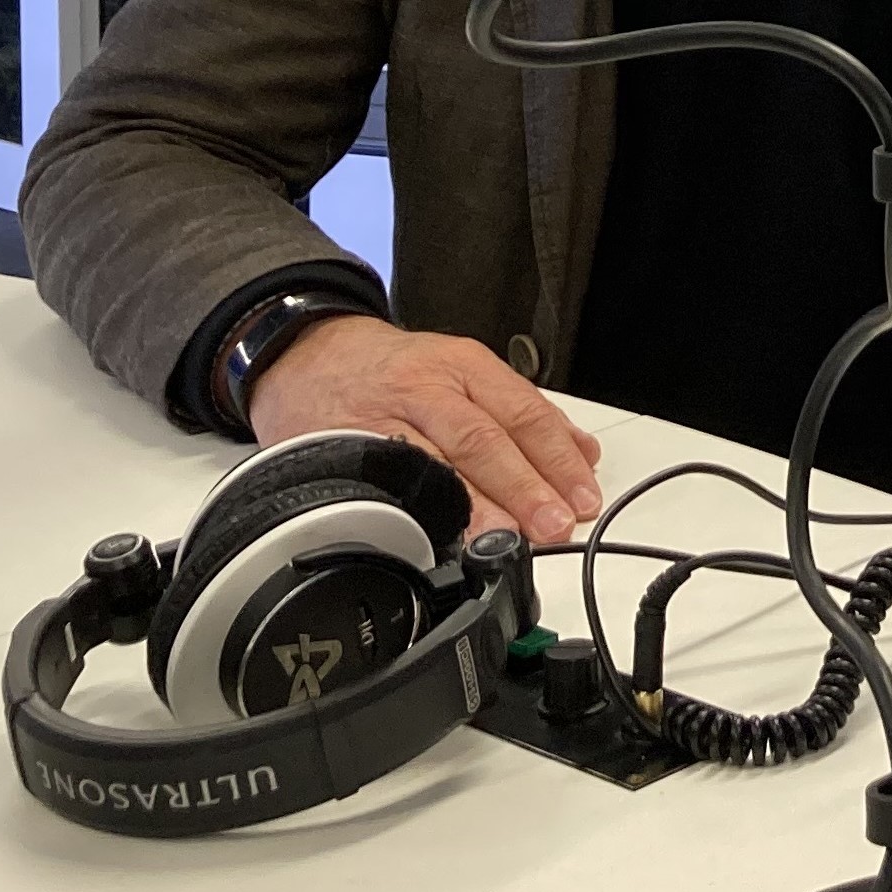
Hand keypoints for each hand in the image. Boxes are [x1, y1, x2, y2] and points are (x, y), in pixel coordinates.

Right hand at [248, 315, 607, 544]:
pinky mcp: (347, 444)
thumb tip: (583, 456)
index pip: (523, 413)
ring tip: (509, 538)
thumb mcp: (461, 370)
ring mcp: (384, 416)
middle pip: (484, 438)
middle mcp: (427, 387)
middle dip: (524, 486)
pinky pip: (385, 481)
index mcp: (464, 366)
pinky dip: (415, 509)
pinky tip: (437, 534)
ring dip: (478, 505)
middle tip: (554, 525)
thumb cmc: (394, 371)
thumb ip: (521, 413)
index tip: (582, 498)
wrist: (308, 353)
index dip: (556, 459)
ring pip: (437, 461)